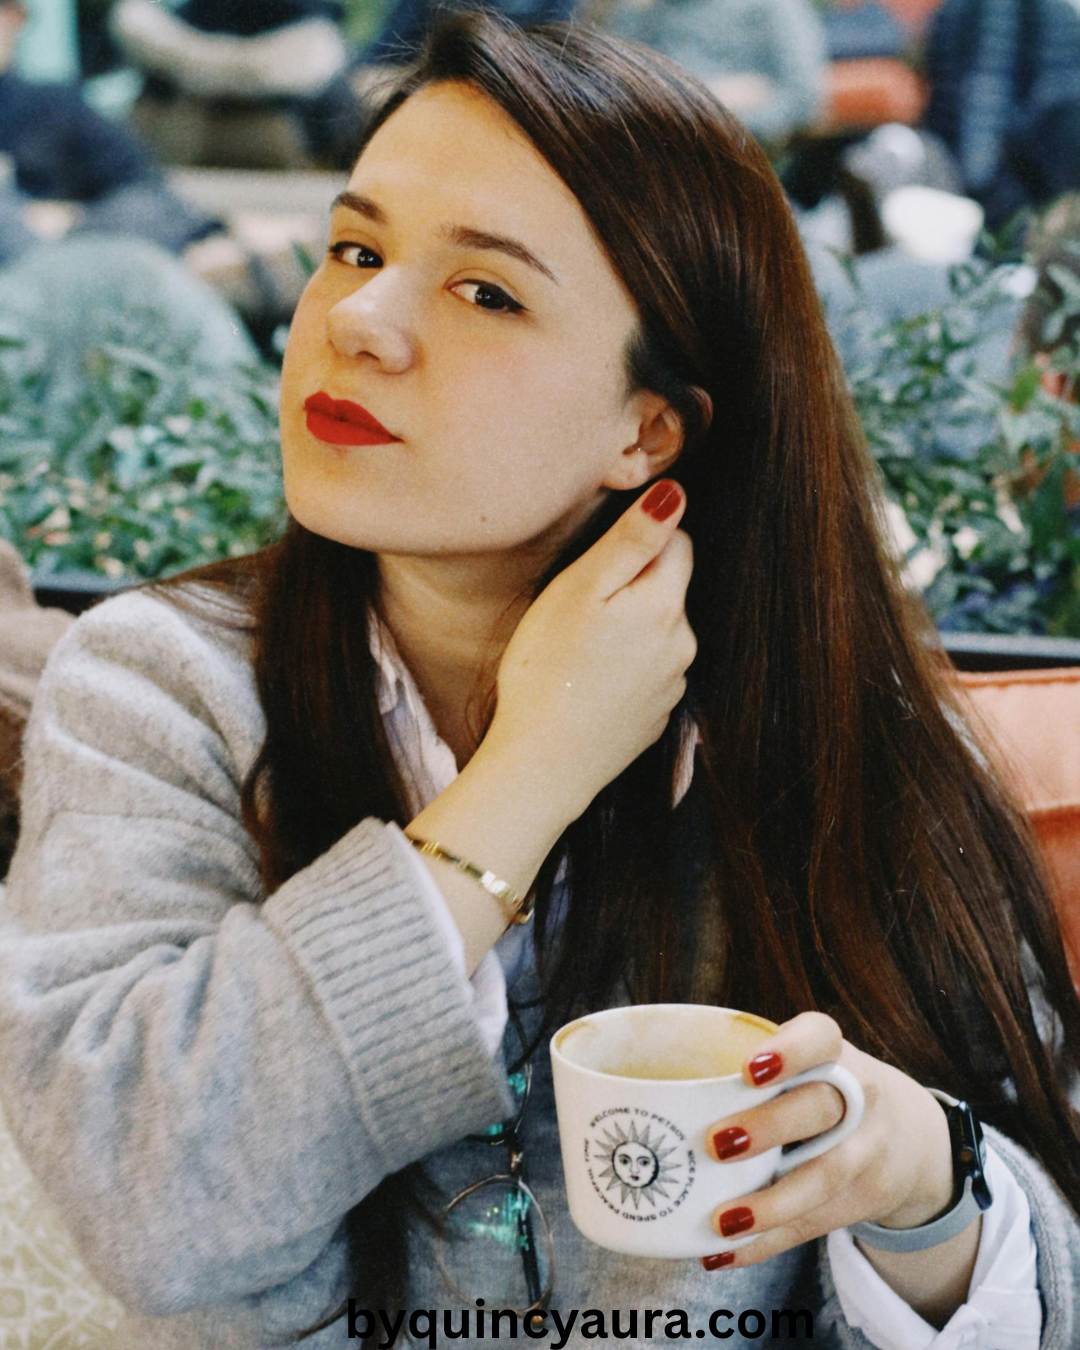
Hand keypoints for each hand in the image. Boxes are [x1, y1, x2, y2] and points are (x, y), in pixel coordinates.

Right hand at [486, 480, 695, 820]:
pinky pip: (647, 675)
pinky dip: (623, 671)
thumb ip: (632, 540)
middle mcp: (683, 645)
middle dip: (632, 588)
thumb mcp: (580, 590)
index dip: (637, 542)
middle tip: (577, 611)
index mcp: (665, 606)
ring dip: (628, 631)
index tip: (596, 565)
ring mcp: (672, 686)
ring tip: (578, 652)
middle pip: (668, 590)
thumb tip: (675, 495)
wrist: (541, 765)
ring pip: (657, 634)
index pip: (678, 543)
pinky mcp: (655, 718)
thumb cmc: (547, 671)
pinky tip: (587, 685)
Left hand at [698, 1012, 955, 1269]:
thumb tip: (644, 1095)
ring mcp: (868, 1149)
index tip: (748, 1069)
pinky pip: (816, 1223)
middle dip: (770, 1127)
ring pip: (825, 1176)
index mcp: (832, 1051)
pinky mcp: (865, 1198)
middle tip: (716, 1143)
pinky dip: (768, 1242)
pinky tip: (726, 1252)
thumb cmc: (819, 1086)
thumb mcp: (803, 1061)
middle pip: (820, 1108)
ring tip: (722, 1221)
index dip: (788, 1052)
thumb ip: (747, 1070)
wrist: (906, 1133)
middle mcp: (859, 1095)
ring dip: (771, 1203)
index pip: (820, 1038)